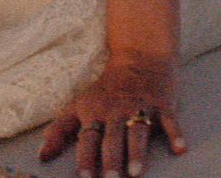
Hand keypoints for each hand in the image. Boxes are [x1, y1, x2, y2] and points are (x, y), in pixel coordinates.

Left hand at [40, 54, 185, 176]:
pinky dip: (175, 133)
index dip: (86, 157)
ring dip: (137, 151)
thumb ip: (60, 129)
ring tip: (135, 172)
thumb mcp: (80, 103)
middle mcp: (117, 110)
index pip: (89, 137)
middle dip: (111, 158)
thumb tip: (42, 156)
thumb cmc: (107, 88)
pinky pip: (170, 120)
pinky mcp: (163, 103)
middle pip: (113, 137)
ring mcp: (141, 106)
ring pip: (138, 130)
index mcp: (96, 112)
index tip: (84, 176)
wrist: (140, 55)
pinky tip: (179, 148)